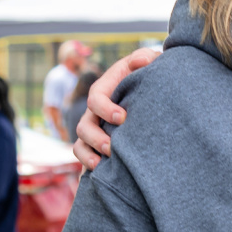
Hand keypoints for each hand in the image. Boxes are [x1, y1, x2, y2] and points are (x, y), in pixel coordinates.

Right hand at [71, 47, 161, 169]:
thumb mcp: (146, 62)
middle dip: (96, 137)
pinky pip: (86, 156)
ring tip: (103, 164)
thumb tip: (145, 60)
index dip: (105, 109)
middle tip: (113, 147)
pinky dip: (88, 164)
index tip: (123, 117)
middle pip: (84, 126)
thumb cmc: (147, 74)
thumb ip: (145, 58)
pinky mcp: (99, 144)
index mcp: (104, 90)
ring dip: (89, 154)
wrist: (151, 91)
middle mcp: (95, 112)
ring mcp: (95, 129)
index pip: (96, 100)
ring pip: (80, 144)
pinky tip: (101, 174)